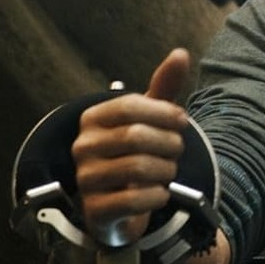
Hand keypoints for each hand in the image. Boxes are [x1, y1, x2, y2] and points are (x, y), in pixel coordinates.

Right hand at [71, 48, 192, 246]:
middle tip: (177, 150)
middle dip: (169, 143)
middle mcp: (82, 147)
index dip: (164, 112)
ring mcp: (85, 179)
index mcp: (93, 118)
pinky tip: (159, 193)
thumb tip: (181, 53)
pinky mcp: (94, 210)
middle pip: (136, 137)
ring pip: (138, 168)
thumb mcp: (149, 118)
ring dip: (166, 170)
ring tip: (168, 171)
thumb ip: (164, 87)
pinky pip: (134, 200)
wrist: (118, 203)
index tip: (182, 122)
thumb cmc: (135, 152)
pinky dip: (157, 196)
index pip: (130, 106)